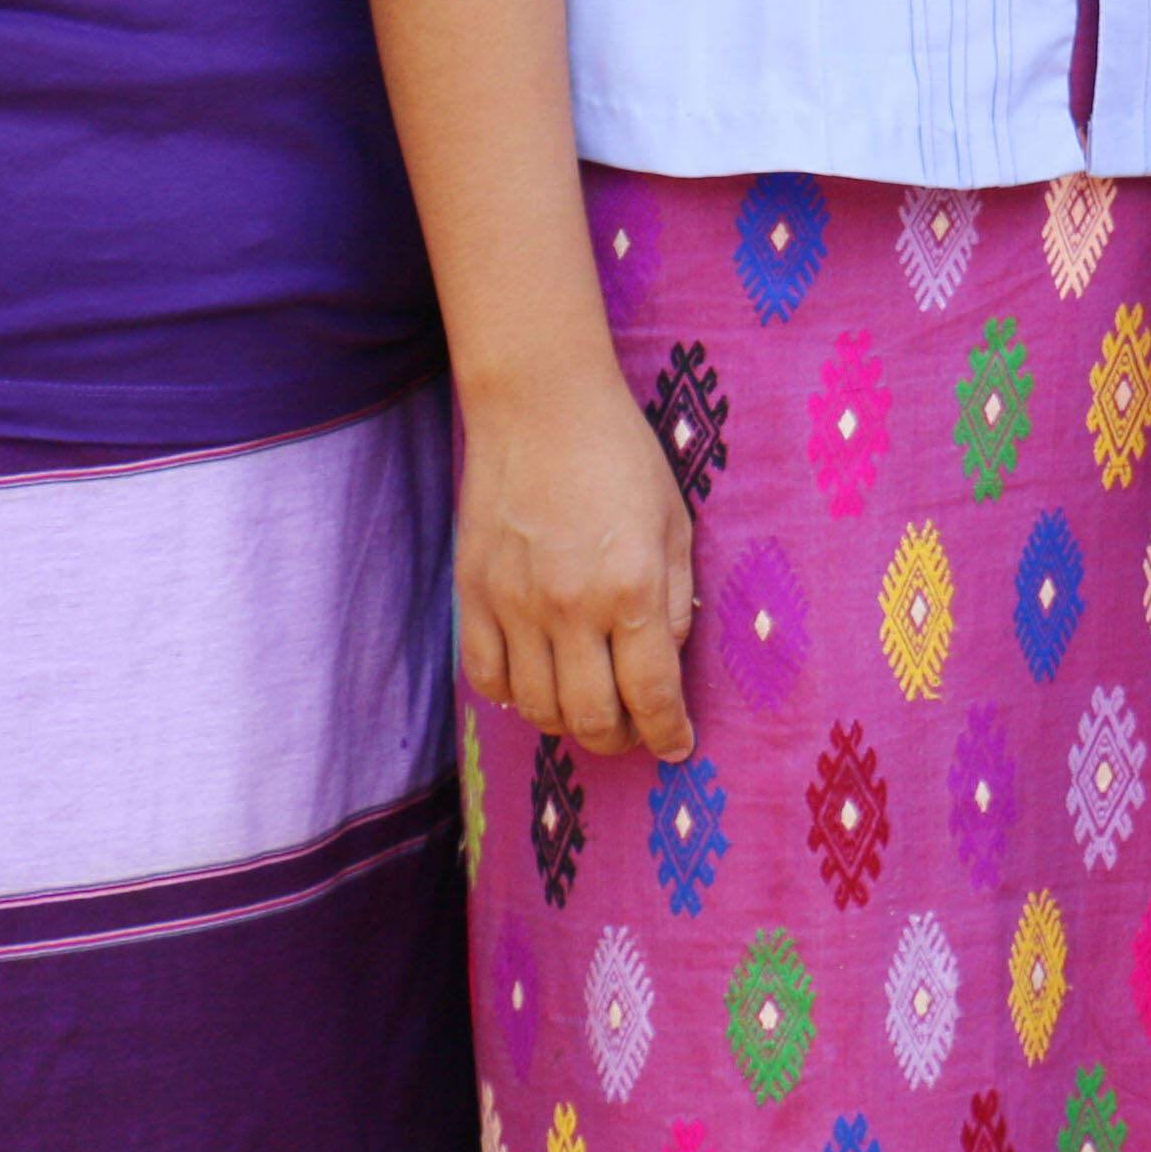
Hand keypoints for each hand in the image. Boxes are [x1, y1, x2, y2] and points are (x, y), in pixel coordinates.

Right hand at [455, 357, 699, 761]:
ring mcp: (514, 604)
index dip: (669, 734)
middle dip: (621, 741)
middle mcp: (570, 608)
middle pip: (592, 718)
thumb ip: (674, 597)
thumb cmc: (619, 453)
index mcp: (631, 588)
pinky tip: (535, 687)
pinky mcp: (473, 593)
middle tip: (634, 734)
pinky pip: (486, 677)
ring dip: (568, 724)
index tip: (677, 747)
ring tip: (588, 710)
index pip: (653, 694)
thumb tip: (668, 659)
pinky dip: (512, 698)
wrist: (538, 403)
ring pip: (537, 708)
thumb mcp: (673, 520)